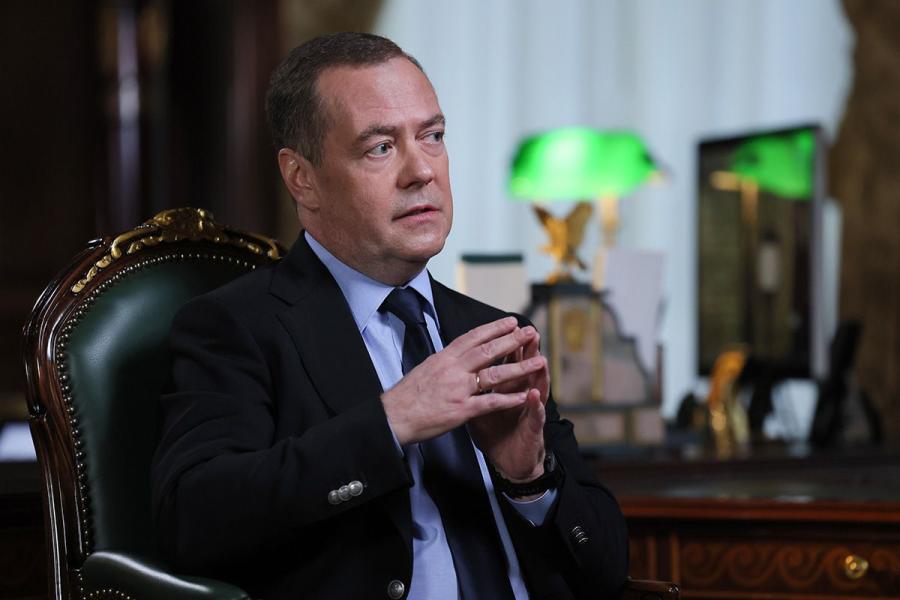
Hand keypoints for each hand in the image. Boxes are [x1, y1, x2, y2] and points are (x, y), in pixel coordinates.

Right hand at [381, 317, 545, 444]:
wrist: (394, 417)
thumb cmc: (407, 396)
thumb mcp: (426, 368)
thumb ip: (446, 361)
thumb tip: (458, 353)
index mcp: (444, 358)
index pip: (473, 337)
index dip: (494, 328)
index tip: (510, 321)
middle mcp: (453, 369)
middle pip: (488, 350)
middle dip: (512, 340)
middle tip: (531, 331)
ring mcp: (458, 389)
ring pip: (495, 374)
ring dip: (519, 367)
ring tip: (538, 361)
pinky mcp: (462, 410)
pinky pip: (491, 402)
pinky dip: (509, 398)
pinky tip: (524, 395)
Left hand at [469, 329, 549, 480]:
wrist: (512, 463)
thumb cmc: (497, 436)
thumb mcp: (482, 411)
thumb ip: (477, 391)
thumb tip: (464, 371)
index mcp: (509, 390)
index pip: (508, 363)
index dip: (508, 346)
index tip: (508, 326)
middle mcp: (523, 397)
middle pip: (525, 370)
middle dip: (527, 351)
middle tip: (530, 332)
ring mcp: (530, 412)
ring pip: (536, 389)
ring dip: (538, 374)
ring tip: (540, 359)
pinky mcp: (534, 430)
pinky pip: (535, 417)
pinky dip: (535, 407)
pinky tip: (534, 396)